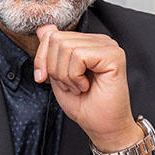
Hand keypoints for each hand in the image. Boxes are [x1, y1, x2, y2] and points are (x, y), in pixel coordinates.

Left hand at [34, 24, 150, 154]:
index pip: (52, 35)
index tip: (43, 78)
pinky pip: (79, 56)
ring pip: (66, 47)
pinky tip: (86, 86)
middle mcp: (99, 41)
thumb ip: (51, 52)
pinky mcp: (113, 55)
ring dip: (66, 75)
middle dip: (54, 68)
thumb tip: (44, 27)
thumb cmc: (84, 105)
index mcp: (86, 43)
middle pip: (56, 39)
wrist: (103, 127)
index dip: (42, 58)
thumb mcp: (58, 75)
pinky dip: (75, 76)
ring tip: (79, 87)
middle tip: (70, 85)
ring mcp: (108, 46)